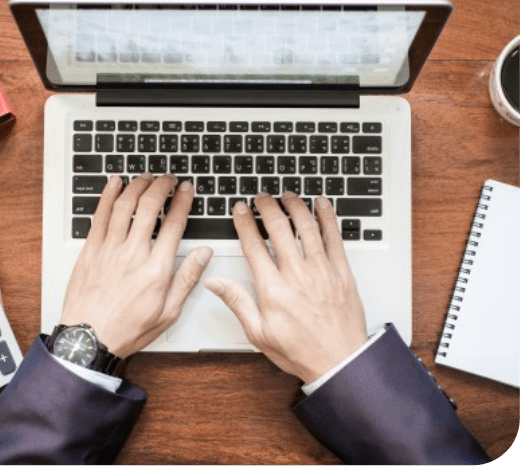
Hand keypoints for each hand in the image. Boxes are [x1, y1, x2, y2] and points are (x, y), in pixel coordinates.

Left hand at [61, 173, 212, 357]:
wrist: (88, 340)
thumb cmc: (126, 329)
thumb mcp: (168, 312)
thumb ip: (187, 279)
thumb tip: (203, 255)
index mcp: (156, 269)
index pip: (173, 223)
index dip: (182, 201)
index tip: (186, 189)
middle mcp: (132, 253)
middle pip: (149, 206)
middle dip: (161, 186)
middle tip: (168, 178)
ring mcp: (109, 249)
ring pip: (125, 205)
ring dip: (137, 185)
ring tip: (146, 177)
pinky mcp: (90, 250)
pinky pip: (100, 215)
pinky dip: (108, 195)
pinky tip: (114, 184)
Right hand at [205, 192, 366, 383]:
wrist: (340, 362)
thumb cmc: (300, 351)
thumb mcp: (259, 333)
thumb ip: (237, 302)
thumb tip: (215, 283)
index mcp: (273, 289)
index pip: (254, 245)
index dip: (244, 222)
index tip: (240, 210)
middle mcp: (297, 275)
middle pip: (279, 229)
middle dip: (267, 207)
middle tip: (261, 197)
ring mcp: (321, 271)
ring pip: (306, 227)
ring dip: (294, 206)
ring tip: (286, 195)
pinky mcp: (341, 272)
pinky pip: (334, 237)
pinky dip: (327, 217)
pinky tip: (321, 204)